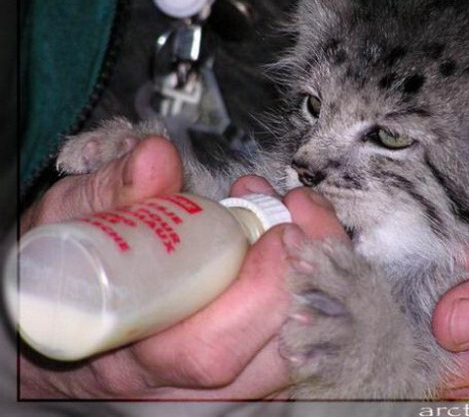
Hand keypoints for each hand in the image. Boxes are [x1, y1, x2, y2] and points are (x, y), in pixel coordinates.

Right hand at [18, 138, 346, 398]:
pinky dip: (320, 286)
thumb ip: (111, 193)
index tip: (279, 231)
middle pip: (276, 354)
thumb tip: (155, 159)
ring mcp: (228, 383)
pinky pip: (306, 339)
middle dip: (306, 271)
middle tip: (297, 211)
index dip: (258, 291)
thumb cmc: (70, 278)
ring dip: (319, 272)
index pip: (212, 348)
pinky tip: (302, 241)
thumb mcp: (71, 226)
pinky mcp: (253, 366)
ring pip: (301, 348)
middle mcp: (189, 385)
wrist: (79, 316)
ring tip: (296, 215)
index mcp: (135, 358)